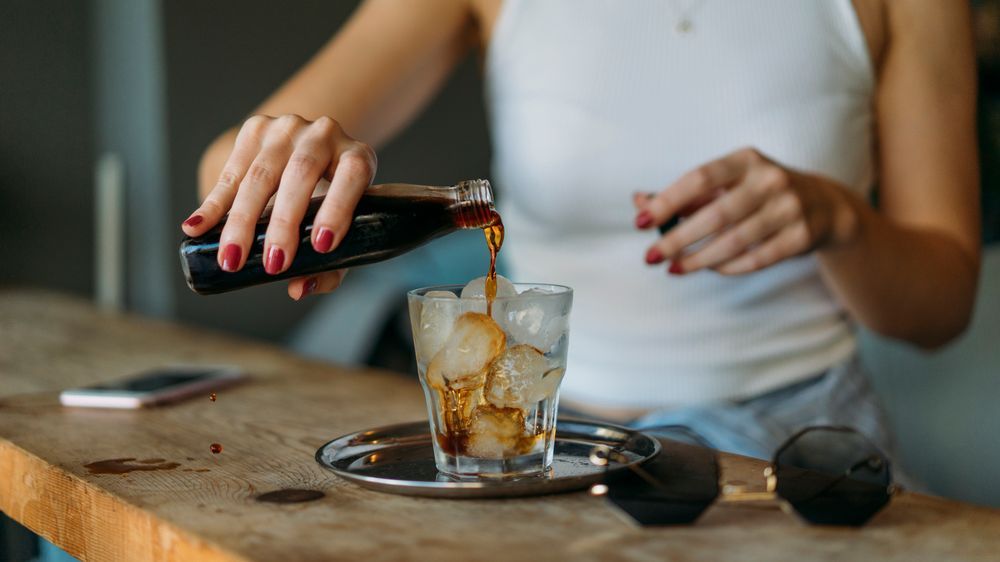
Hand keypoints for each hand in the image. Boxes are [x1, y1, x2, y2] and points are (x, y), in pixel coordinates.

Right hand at [181, 114, 376, 298]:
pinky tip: (196, 226)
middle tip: (273, 264)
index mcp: (357, 156)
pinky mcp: (255, 129)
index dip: (338, 208)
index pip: (352, 175)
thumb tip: (299, 289)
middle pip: (301, 174)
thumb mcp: (343, 230)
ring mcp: (287, 128)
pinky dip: (213, 204)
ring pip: (261, 174)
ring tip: (231, 258)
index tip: (322, 246)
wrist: (312, 156)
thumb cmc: (332, 204)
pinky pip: (231, 172)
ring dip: (242, 221)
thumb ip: (331, 265)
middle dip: (284, 223)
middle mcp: (324, 134)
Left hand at [634, 147, 857, 274]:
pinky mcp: (801, 236)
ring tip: (673, 268)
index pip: (699, 178)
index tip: (641, 222)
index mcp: (745, 159)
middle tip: (651, 257)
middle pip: (715, 214)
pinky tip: (709, 269)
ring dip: (698, 259)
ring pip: (734, 241)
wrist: (825, 205)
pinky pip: (756, 259)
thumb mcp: (727, 184)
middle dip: (677, 239)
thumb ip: (685, 195)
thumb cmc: (759, 192)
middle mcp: (770, 179)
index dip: (668, 200)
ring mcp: (789, 208)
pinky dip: (728, 267)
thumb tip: (639, 203)